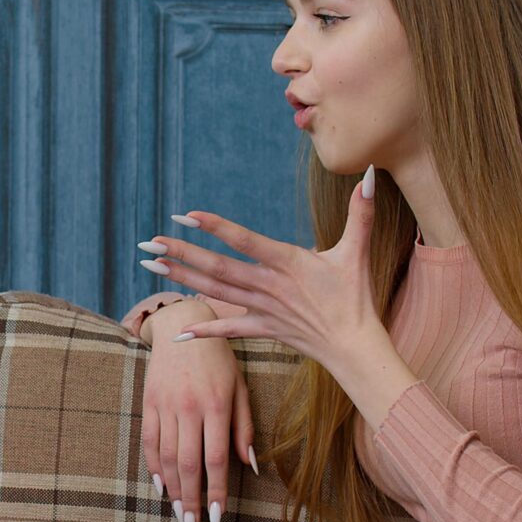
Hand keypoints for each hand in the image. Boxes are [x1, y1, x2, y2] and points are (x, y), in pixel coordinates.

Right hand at [135, 297, 255, 521]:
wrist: (182, 324)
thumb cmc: (219, 360)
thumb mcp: (240, 388)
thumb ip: (244, 427)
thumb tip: (250, 466)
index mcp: (216, 404)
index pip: (216, 458)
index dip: (215, 491)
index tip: (216, 517)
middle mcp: (188, 406)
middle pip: (188, 463)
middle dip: (190, 499)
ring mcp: (165, 405)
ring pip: (167, 457)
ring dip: (172, 489)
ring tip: (178, 512)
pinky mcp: (148, 402)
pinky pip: (149, 441)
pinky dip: (153, 466)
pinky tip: (160, 486)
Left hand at [139, 166, 416, 419]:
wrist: (354, 346)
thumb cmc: (355, 297)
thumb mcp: (357, 251)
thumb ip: (361, 212)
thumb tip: (372, 175)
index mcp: (288, 262)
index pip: (245, 240)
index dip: (216, 227)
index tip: (186, 215)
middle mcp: (269, 285)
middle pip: (218, 268)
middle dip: (182, 254)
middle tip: (150, 243)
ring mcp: (262, 309)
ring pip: (215, 292)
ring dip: (182, 278)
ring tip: (151, 266)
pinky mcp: (262, 328)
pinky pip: (229, 330)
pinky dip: (204, 331)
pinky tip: (178, 332)